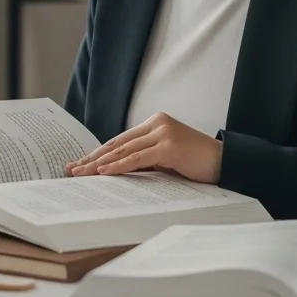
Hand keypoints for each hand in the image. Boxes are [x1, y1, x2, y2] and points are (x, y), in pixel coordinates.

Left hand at [64, 112, 222, 183]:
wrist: (226, 163)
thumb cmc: (195, 164)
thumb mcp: (164, 159)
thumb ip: (143, 159)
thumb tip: (113, 170)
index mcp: (154, 123)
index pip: (119, 140)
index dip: (98, 153)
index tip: (79, 163)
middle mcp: (156, 123)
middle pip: (117, 143)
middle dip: (92, 158)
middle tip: (71, 169)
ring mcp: (162, 132)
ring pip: (123, 150)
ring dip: (99, 163)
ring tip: (81, 172)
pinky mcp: (168, 145)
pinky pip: (137, 158)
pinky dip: (118, 166)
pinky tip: (103, 172)